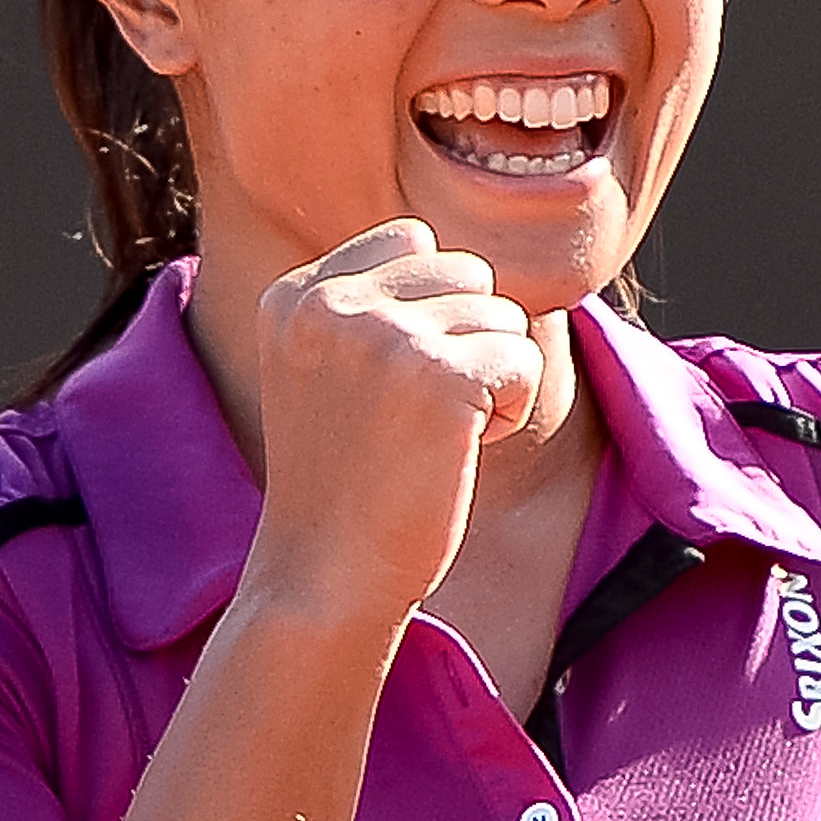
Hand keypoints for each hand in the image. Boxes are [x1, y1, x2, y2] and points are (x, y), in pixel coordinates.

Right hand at [247, 220, 544, 624]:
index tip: (401, 383)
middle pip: (466, 273)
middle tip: (426, 415)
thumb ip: (371, 311)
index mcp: (295, 295)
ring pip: (501, 317)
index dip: (433, 310)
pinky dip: (514, 408)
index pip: (411, 240)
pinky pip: (525, 359)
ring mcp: (385, 334)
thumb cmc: (340, 488)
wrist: (323, 580)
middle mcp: (332, 302)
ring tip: (437, 437)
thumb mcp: (323, 375)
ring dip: (492, 380)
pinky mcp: (439, 374)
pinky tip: (466, 450)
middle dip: (468, 340)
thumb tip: (472, 270)